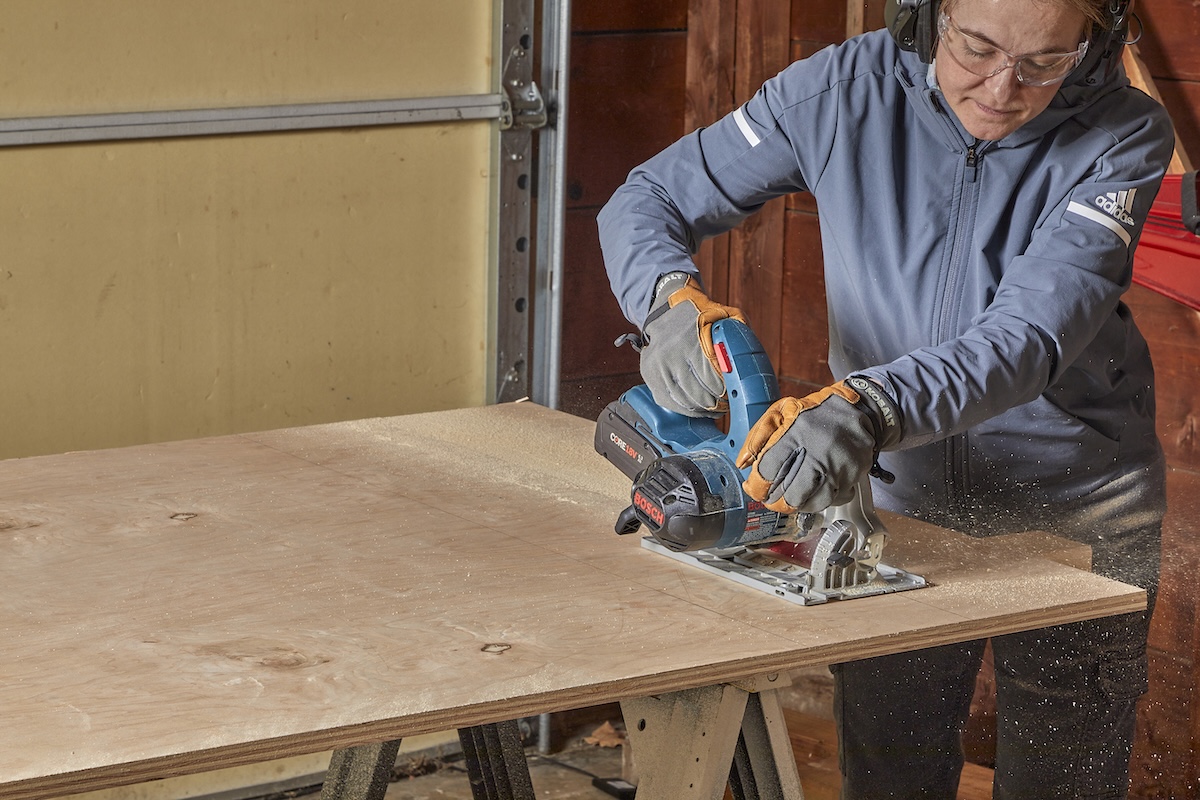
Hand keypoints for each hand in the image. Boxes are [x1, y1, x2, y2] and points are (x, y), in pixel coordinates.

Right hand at [640, 274, 745, 416]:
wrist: (665, 309)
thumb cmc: (701, 314)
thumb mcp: (724, 315)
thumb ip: (739, 333)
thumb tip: (749, 360)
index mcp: (690, 341)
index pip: (713, 380)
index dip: (727, 392)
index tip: (736, 395)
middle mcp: (670, 355)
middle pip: (699, 395)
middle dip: (717, 404)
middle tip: (729, 404)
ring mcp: (656, 367)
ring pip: (684, 403)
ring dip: (703, 410)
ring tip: (716, 407)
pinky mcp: (649, 376)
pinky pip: (670, 403)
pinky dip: (687, 410)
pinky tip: (699, 407)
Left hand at [736, 379, 898, 512]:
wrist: (858, 408)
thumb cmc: (814, 412)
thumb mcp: (780, 412)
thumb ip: (757, 437)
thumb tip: (742, 463)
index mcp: (795, 434)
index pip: (769, 472)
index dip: (757, 487)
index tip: (754, 489)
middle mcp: (817, 452)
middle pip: (790, 494)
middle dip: (776, 502)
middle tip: (771, 499)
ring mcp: (838, 465)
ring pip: (812, 502)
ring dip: (797, 505)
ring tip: (790, 498)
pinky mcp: (853, 474)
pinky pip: (832, 499)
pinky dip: (819, 500)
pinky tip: (812, 492)